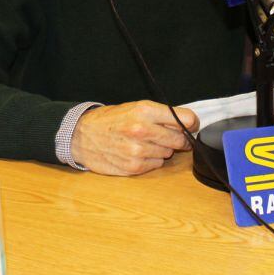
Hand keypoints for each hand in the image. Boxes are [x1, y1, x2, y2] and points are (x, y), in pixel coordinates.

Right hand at [71, 101, 198, 175]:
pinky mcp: (134, 167)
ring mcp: (138, 150)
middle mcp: (142, 130)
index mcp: (144, 111)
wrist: (81, 136)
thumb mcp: (134, 107)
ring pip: (168, 153)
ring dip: (161, 150)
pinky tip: (137, 153)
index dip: (191, 123)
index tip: (191, 126)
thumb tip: (189, 122)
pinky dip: (151, 160)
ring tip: (144, 143)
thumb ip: (161, 114)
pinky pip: (156, 165)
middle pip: (179, 139)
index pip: (185, 119)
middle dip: (178, 139)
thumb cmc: (110, 120)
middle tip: (167, 136)